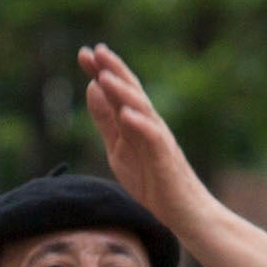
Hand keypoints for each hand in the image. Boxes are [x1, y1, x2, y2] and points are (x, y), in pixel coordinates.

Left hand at [78, 45, 202, 224]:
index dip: (102, 71)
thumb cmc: (152, 181)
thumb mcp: (119, 148)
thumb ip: (106, 120)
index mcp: (135, 122)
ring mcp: (159, 140)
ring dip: (123, 92)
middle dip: (113, 70)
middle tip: (96, 51)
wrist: (183, 214)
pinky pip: (153, 138)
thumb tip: (91, 88)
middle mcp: (149, 124)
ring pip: (141, 109)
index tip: (84, 53)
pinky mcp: (166, 159)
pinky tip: (126, 114)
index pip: (117, 91)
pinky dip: (140, 124)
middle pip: (131, 91)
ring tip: (104, 77)